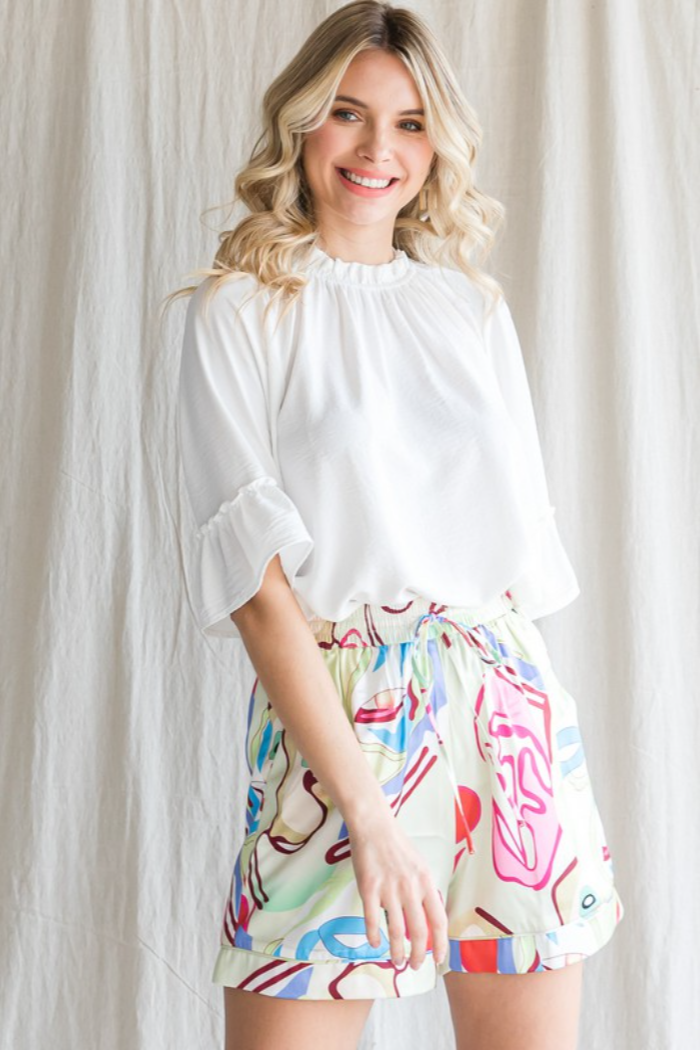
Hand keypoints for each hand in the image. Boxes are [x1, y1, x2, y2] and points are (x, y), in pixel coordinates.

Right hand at [347, 810, 448, 969]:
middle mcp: (410, 888)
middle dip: (417, 955)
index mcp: (426, 882)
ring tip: (396, 961)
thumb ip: (424, 892)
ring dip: (396, 951)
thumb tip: (427, 921)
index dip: (440, 943)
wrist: (374, 826)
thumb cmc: (398, 846)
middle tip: (414, 966)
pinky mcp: (368, 888)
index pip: (439, 920)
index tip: (438, 959)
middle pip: (418, 931)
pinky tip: (375, 944)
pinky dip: (374, 935)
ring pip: (396, 930)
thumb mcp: (420, 867)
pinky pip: (372, 919)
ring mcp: (389, 888)